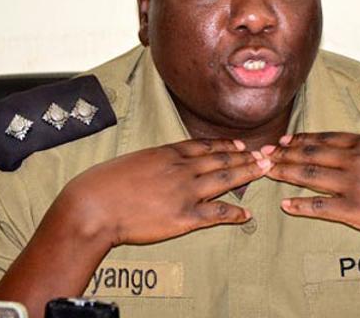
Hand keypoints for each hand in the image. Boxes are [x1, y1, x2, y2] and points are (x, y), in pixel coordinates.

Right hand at [59, 138, 270, 246]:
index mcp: (167, 153)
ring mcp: (185, 192)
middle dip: (246, 156)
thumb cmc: (104, 183)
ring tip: (265, 171)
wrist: (93, 206)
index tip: (240, 143)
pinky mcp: (183, 216)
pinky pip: (216, 213)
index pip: (205, 145)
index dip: (226, 144)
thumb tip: (159, 164)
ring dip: (248, 174)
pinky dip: (233, 213)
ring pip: (225, 179)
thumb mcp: (132, 161)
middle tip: (266, 154)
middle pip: (222, 158)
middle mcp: (181, 168)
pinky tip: (246, 214)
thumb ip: (152, 162)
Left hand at [265, 132, 359, 247]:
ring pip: (309, 175)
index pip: (323, 138)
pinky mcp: (356, 209)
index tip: (283, 140)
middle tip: (262, 153)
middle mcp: (355, 159)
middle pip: (310, 153)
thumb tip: (355, 150)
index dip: (300, 139)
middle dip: (283, 153)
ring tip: (265, 172)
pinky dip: (300, 204)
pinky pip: (320, 206)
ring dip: (284, 172)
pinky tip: (286, 204)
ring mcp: (354, 183)